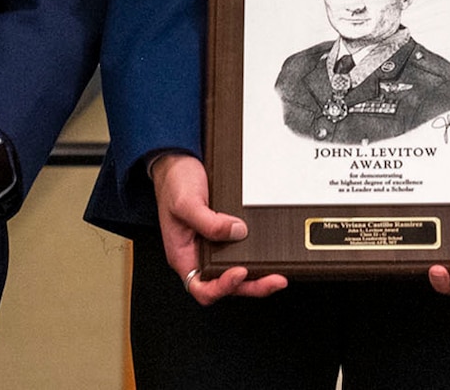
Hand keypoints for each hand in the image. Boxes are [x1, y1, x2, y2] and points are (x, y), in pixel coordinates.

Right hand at [148, 153, 286, 305]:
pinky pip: (239, 251)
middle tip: (274, 280)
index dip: (222, 287)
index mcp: (183, 255)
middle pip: (224, 283)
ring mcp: (211, 245)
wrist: (178, 162)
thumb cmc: (173, 184)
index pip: (202, 287)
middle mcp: (197, 254)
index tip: (240, 273)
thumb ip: (209, 222)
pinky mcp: (223, 233)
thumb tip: (237, 232)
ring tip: (276, 272)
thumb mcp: (186, 202)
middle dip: (251, 285)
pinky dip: (254, 256)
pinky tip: (266, 254)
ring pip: (234, 270)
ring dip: (256, 274)